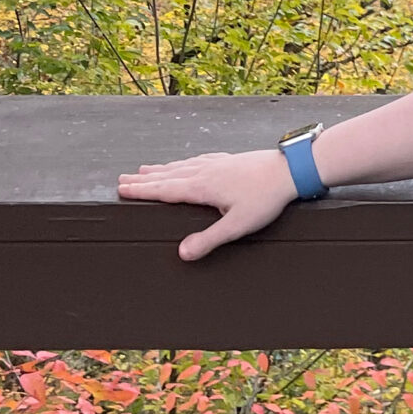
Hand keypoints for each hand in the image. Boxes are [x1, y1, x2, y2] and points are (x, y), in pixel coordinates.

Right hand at [116, 149, 297, 261]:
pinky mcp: (230, 160)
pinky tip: (187, 162)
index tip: (122, 189)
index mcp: (203, 187)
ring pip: (182, 166)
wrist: (290, 170)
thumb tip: (182, 254)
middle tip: (122, 179)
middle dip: (144, 179)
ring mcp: (218, 163)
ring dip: (161, 169)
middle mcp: (206, 171)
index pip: (165, 190)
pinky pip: (199, 159)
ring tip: (145, 169)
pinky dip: (185, 162)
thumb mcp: (237, 225)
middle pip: (168, 175)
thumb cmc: (266, 199)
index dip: (142, 190)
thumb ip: (209, 239)